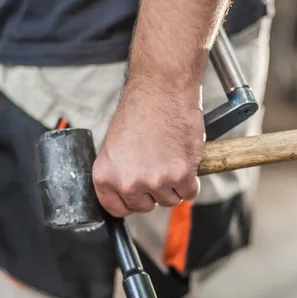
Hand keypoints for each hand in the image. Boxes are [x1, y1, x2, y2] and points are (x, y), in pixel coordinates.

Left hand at [92, 80, 204, 216]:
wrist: (162, 88)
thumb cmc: (139, 110)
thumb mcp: (114, 145)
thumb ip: (119, 172)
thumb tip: (128, 192)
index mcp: (105, 176)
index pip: (116, 209)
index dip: (130, 202)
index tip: (139, 195)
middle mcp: (128, 182)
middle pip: (145, 207)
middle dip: (154, 192)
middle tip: (158, 166)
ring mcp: (155, 180)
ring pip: (170, 200)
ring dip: (174, 184)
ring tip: (171, 156)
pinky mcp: (181, 174)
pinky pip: (189, 193)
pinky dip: (191, 181)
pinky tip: (185, 160)